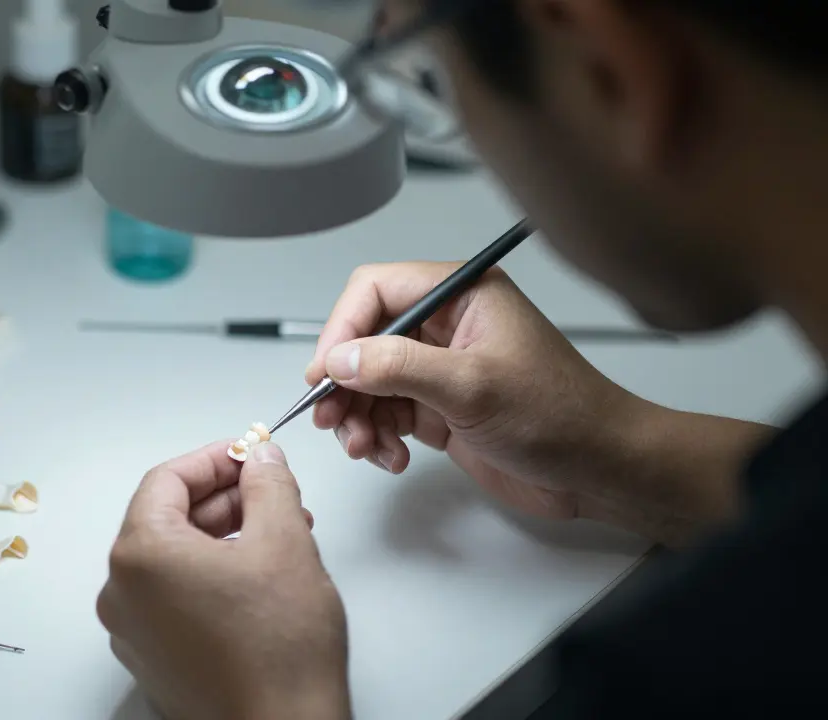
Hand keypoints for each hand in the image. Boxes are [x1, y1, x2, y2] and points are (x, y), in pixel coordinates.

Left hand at [97, 440, 351, 719]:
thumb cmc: (279, 650)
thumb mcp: (285, 541)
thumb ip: (269, 484)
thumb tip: (261, 458)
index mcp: (140, 555)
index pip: (166, 480)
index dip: (214, 459)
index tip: (250, 453)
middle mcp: (122, 593)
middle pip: (167, 519)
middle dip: (224, 499)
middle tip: (272, 491)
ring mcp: (133, 632)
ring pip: (174, 560)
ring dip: (222, 537)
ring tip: (278, 534)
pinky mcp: (154, 661)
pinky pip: (174, 598)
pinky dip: (210, 576)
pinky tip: (258, 578)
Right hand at [306, 262, 645, 519]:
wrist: (599, 470)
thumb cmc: (560, 416)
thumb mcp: (473, 387)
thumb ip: (399, 367)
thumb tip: (339, 359)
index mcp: (461, 295)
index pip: (375, 291)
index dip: (342, 329)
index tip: (324, 372)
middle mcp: (446, 326)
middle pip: (363, 340)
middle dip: (343, 382)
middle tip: (331, 418)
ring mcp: (440, 369)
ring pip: (367, 382)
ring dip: (356, 416)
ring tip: (364, 447)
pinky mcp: (439, 408)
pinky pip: (385, 414)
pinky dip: (377, 437)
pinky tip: (391, 457)